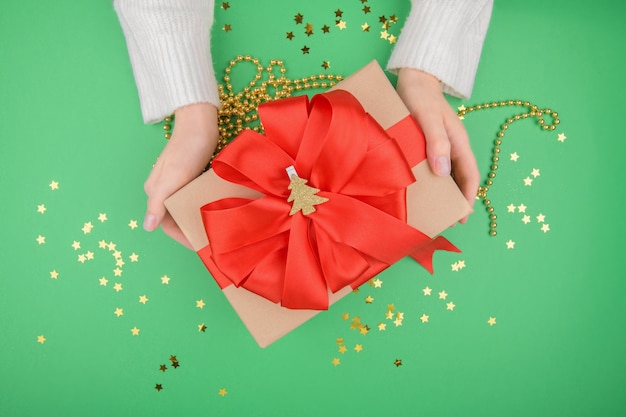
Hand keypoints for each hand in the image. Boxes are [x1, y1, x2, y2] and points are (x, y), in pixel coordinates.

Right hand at [143, 102, 218, 247]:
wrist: (199, 122)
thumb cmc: (186, 150)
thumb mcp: (172, 177)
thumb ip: (158, 203)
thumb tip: (147, 227)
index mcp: (155, 191)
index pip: (165, 224)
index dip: (181, 236)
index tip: (200, 246)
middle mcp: (164, 189)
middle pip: (176, 217)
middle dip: (191, 230)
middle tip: (211, 241)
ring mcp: (177, 182)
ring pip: (186, 209)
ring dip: (198, 220)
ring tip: (216, 230)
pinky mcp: (190, 176)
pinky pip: (195, 197)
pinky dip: (203, 206)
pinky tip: (216, 211)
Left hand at [396, 68, 479, 222]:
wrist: (414, 77)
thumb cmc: (421, 96)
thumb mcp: (428, 118)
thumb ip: (437, 142)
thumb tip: (443, 172)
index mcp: (459, 142)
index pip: (469, 175)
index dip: (467, 197)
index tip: (462, 216)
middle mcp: (452, 146)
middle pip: (458, 178)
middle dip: (454, 199)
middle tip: (444, 219)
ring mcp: (440, 144)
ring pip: (445, 173)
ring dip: (441, 191)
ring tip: (430, 209)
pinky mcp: (427, 142)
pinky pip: (432, 165)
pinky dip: (429, 179)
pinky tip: (419, 189)